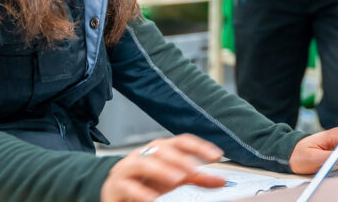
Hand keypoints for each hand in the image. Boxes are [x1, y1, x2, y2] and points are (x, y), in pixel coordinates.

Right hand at [101, 134, 225, 201]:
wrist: (115, 194)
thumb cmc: (146, 183)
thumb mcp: (173, 179)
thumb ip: (196, 178)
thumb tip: (221, 181)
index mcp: (160, 150)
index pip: (181, 142)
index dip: (199, 146)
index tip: (217, 155)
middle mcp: (144, 154)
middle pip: (161, 149)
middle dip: (179, 158)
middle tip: (194, 169)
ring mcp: (128, 168)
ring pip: (143, 162)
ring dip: (161, 169)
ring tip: (177, 179)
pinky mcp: (115, 185)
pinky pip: (127, 186)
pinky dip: (140, 192)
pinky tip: (152, 198)